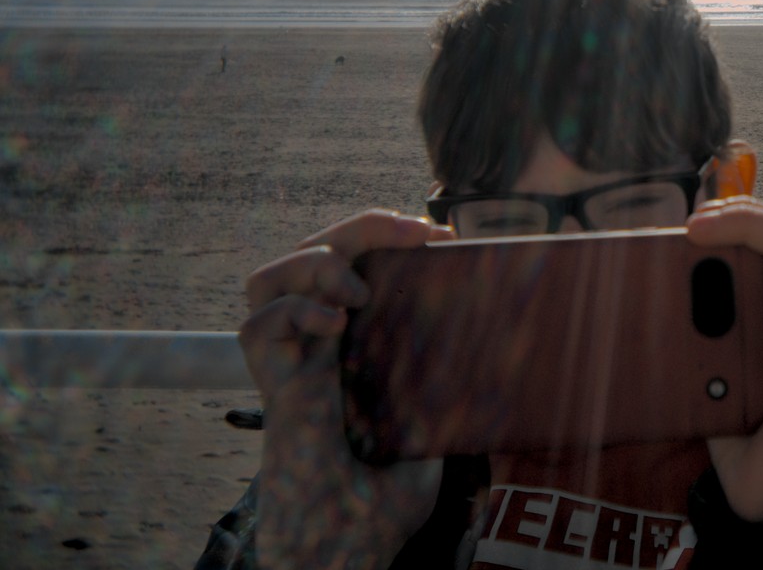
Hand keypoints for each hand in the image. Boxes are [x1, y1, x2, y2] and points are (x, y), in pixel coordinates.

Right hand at [239, 209, 454, 567]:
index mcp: (349, 348)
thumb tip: (505, 347)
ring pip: (267, 277)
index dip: (383, 238)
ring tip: (360, 289)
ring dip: (314, 261)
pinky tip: (336, 323)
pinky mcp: (271, 387)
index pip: (350, 267)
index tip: (440, 237)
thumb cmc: (384, 502)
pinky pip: (255, 324)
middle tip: (416, 230)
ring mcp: (290, 365)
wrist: (349, 545)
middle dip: (359, 227)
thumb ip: (450, 388)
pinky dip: (294, 309)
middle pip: (311, 253)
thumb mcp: (434, 428)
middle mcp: (314, 348)